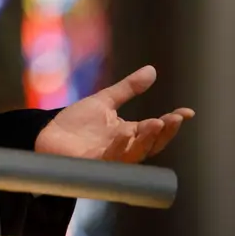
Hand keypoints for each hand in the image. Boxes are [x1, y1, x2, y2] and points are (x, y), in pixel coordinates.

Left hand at [34, 66, 192, 162]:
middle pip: (151, 144)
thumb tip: (151, 70)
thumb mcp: (104, 101)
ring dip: (147, 140)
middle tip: (174, 118)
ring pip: (135, 153)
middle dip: (164, 132)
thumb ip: (128, 88)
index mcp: (129, 134)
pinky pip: (111, 159)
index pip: (156, 130)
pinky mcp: (94, 165)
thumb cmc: (75, 123)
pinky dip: (120, 147)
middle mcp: (124, 148)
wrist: (46, 135)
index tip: (188, 112)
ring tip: (157, 123)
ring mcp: (110, 159)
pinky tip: (125, 134)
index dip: (172, 123)